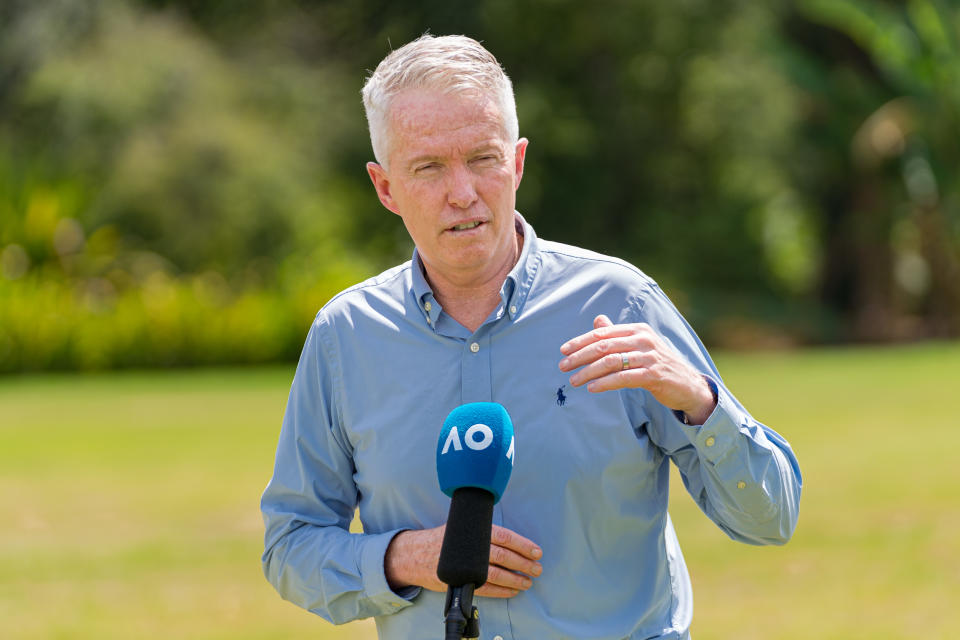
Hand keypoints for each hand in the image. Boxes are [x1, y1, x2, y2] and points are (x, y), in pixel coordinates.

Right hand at [384, 524, 542, 597]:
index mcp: (474, 531)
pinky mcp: (461, 580)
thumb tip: (509, 536)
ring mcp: (466, 565)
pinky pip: (486, 588)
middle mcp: (471, 547)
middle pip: (504, 556)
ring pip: (497, 573)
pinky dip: (501, 591)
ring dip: (515, 579)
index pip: (504, 537)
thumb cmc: (442, 540)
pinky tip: (512, 591)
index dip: (522, 545)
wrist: (415, 554)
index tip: (536, 552)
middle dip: (523, 564)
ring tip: (527, 582)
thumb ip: (482, 530)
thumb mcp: (461, 527)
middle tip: (537, 569)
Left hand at [558, 314, 715, 424]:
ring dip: (588, 372)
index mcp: (637, 330)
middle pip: (603, 346)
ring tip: (574, 381)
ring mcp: (649, 357)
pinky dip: (605, 383)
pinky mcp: (653, 375)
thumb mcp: (639, 346)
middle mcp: (643, 339)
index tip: (563, 350)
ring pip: (611, 362)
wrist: (688, 385)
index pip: (602, 333)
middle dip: (580, 356)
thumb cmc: (658, 364)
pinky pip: (623, 378)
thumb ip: (617, 334)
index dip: (580, 341)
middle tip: (563, 366)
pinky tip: (592, 388)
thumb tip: (597, 321)